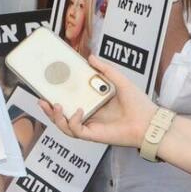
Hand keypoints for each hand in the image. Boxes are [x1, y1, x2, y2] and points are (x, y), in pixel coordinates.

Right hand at [39, 55, 155, 147]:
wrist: (149, 121)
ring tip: (55, 106)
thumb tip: (90, 57)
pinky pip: (76, 130)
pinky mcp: (93, 135)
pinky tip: (78, 112)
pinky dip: (73, 121)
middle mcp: (88, 116)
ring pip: (64, 125)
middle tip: (41, 100)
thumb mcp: (119, 80)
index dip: (56, 96)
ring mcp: (90, 126)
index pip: (69, 100)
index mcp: (92, 103)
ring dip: (56, 117)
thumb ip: (105, 69)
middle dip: (48, 110)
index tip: (46, 88)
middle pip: (62, 115)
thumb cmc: (138, 103)